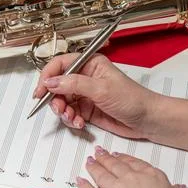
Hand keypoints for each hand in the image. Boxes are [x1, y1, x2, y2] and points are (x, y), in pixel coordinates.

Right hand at [34, 53, 158, 138]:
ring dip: (63, 112)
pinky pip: (69, 114)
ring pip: (61, 102)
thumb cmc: (132, 99)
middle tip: (60, 110)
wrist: (147, 120)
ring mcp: (84, 95)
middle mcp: (84, 77)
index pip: (60, 65)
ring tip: (73, 119)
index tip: (41, 91)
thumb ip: (73, 84)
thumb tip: (50, 82)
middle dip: (55, 99)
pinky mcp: (86, 110)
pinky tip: (80, 124)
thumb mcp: (101, 89)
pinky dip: (71, 120)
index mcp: (89, 64)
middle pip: (57, 85)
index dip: (47, 76)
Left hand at [77, 146, 187, 187]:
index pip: (133, 163)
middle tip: (98, 152)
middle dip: (105, 157)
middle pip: (114, 165)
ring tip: (89, 162)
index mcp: (151, 176)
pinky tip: (80, 180)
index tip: (117, 155)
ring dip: (93, 167)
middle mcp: (131, 179)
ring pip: (100, 174)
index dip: (123, 158)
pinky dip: (84, 185)